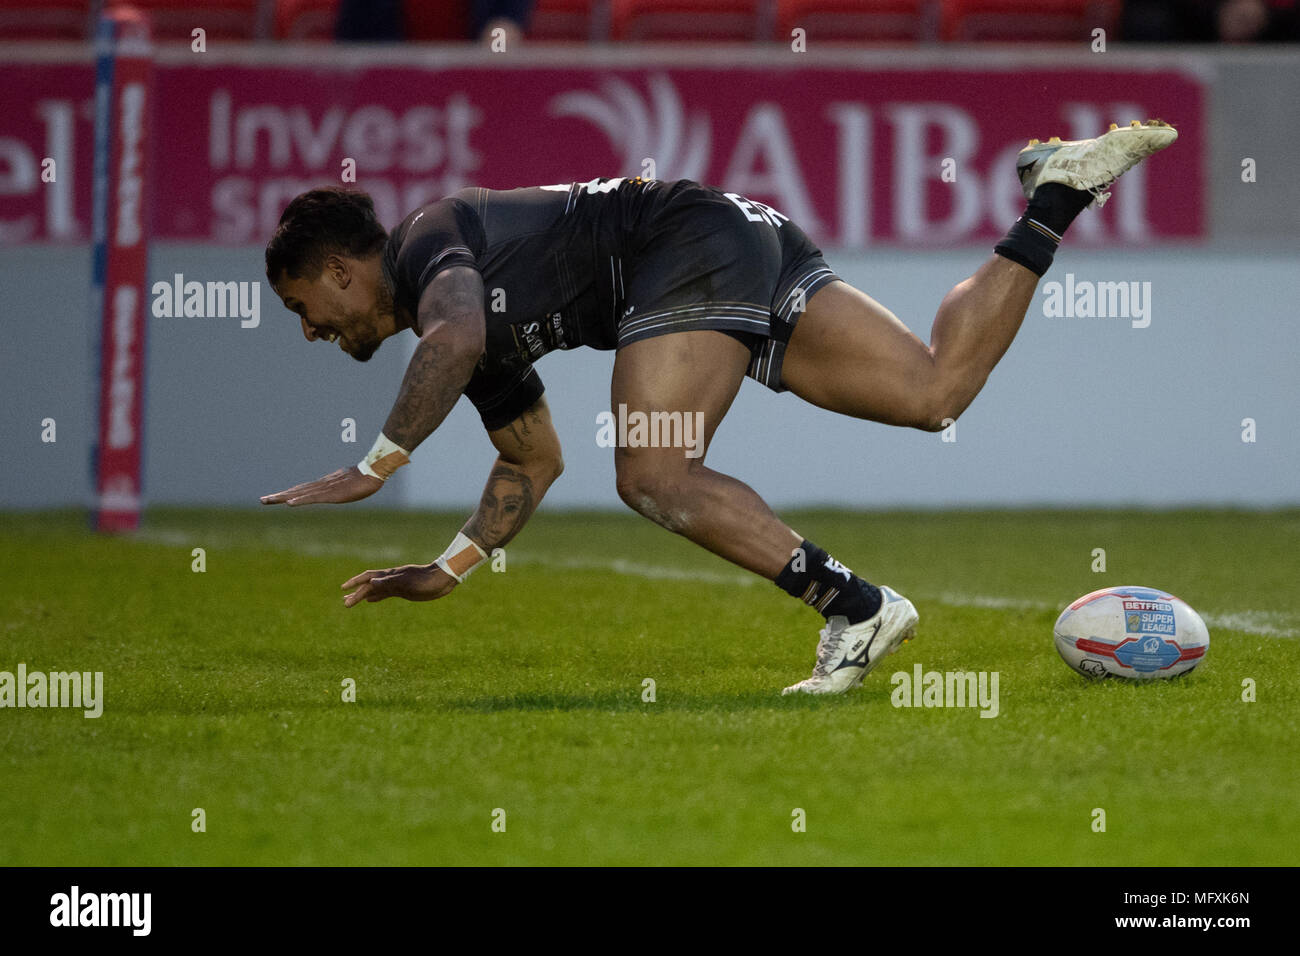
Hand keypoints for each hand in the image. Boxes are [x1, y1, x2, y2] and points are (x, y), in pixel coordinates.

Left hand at [260, 466, 382, 505]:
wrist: (373, 471)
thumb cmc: (365, 476)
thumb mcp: (349, 483)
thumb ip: (341, 486)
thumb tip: (341, 488)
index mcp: (324, 484)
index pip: (302, 489)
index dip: (288, 493)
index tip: (275, 497)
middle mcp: (321, 485)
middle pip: (296, 491)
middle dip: (279, 496)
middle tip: (262, 500)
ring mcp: (325, 489)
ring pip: (299, 494)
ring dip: (283, 498)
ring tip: (268, 501)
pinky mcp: (331, 493)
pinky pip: (312, 498)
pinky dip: (300, 500)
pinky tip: (289, 504)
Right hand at [341, 563, 456, 606]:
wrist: (443, 578)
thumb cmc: (426, 580)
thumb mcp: (407, 583)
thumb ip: (389, 584)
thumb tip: (369, 584)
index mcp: (389, 576)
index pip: (367, 579)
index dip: (355, 584)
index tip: (343, 590)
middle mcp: (391, 579)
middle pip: (369, 586)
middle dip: (356, 593)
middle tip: (344, 602)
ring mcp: (397, 585)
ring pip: (375, 590)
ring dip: (364, 595)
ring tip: (352, 601)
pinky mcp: (403, 590)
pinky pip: (385, 593)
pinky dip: (376, 597)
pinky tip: (371, 600)